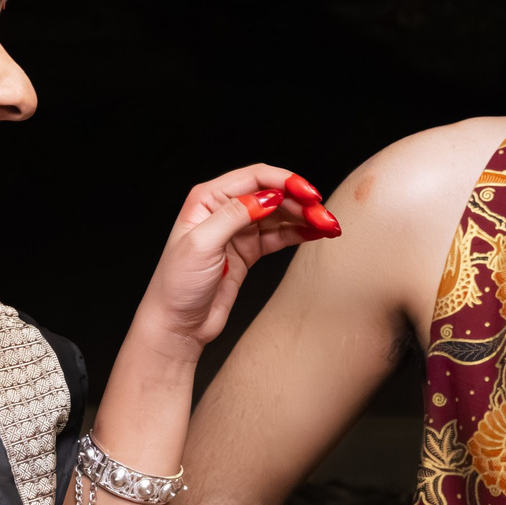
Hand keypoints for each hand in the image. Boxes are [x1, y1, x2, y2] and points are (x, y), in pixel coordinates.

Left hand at [135, 166, 337, 355]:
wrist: (176, 326)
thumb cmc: (176, 285)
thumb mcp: (202, 245)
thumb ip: (235, 215)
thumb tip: (269, 197)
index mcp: (208, 199)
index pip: (255, 178)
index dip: (286, 182)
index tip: (310, 195)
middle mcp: (224, 209)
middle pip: (273, 195)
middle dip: (302, 203)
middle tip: (325, 217)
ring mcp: (238, 231)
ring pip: (281, 215)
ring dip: (306, 218)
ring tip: (329, 226)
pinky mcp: (248, 251)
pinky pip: (280, 235)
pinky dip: (300, 233)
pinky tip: (317, 233)